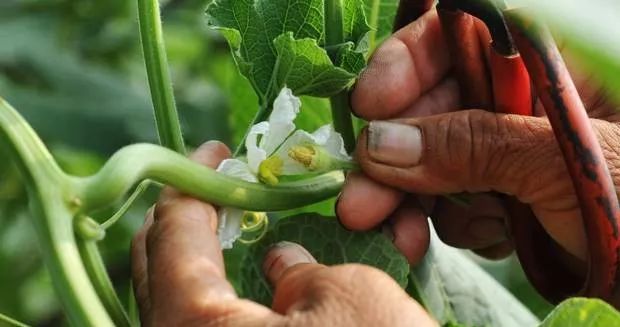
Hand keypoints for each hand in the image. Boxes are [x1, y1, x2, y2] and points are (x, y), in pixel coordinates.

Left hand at [131, 141, 435, 325]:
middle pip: (157, 270)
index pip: (172, 232)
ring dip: (203, 261)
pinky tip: (251, 286)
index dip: (192, 182)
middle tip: (219, 188)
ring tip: (235, 230)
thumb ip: (303, 272)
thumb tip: (280, 267)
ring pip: (179, 306)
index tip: (215, 151)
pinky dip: (219, 301)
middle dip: (186, 220)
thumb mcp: (351, 299)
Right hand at [336, 9, 619, 265]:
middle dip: (395, 154)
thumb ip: (476, 146)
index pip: (470, 33)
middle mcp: (536, 99)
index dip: (411, 61)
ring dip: (415, 199)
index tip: (368, 105)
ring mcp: (524, 147)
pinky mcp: (518, 192)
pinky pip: (464, 197)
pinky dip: (455, 221)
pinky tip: (476, 237)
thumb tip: (380, 142)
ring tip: (399, 236)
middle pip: (441, 104)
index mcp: (563, 61)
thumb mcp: (572, 166)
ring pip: (442, 158)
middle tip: (358, 200)